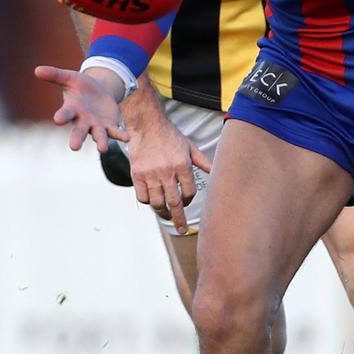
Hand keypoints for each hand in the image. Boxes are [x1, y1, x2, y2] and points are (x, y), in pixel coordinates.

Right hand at [34, 65, 128, 151]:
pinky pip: (115, 132)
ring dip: (101, 142)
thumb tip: (37, 69)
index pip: (65, 114)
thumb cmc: (81, 86)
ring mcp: (97, 125)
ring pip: (98, 135)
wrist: (99, 92)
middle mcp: (83, 120)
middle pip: (79, 131)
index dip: (62, 116)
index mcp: (72, 109)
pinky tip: (126, 138)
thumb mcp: (69, 77)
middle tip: (74, 147)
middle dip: (77, 138)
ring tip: (102, 149)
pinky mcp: (110, 125)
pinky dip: (120, 135)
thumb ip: (55, 75)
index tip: (58, 119)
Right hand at [123, 87, 212, 233]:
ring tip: (166, 215)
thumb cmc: (170, 136)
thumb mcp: (190, 147)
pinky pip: (142, 197)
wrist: (147, 124)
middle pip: (174, 202)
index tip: (186, 202)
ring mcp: (151, 174)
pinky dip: (148, 202)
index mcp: (182, 165)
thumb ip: (203, 161)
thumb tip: (217, 172)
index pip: (189, 192)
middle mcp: (167, 171)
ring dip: (163, 212)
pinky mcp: (137, 174)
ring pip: (157, 203)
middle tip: (182, 229)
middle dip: (179, 218)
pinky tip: (152, 201)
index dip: (189, 200)